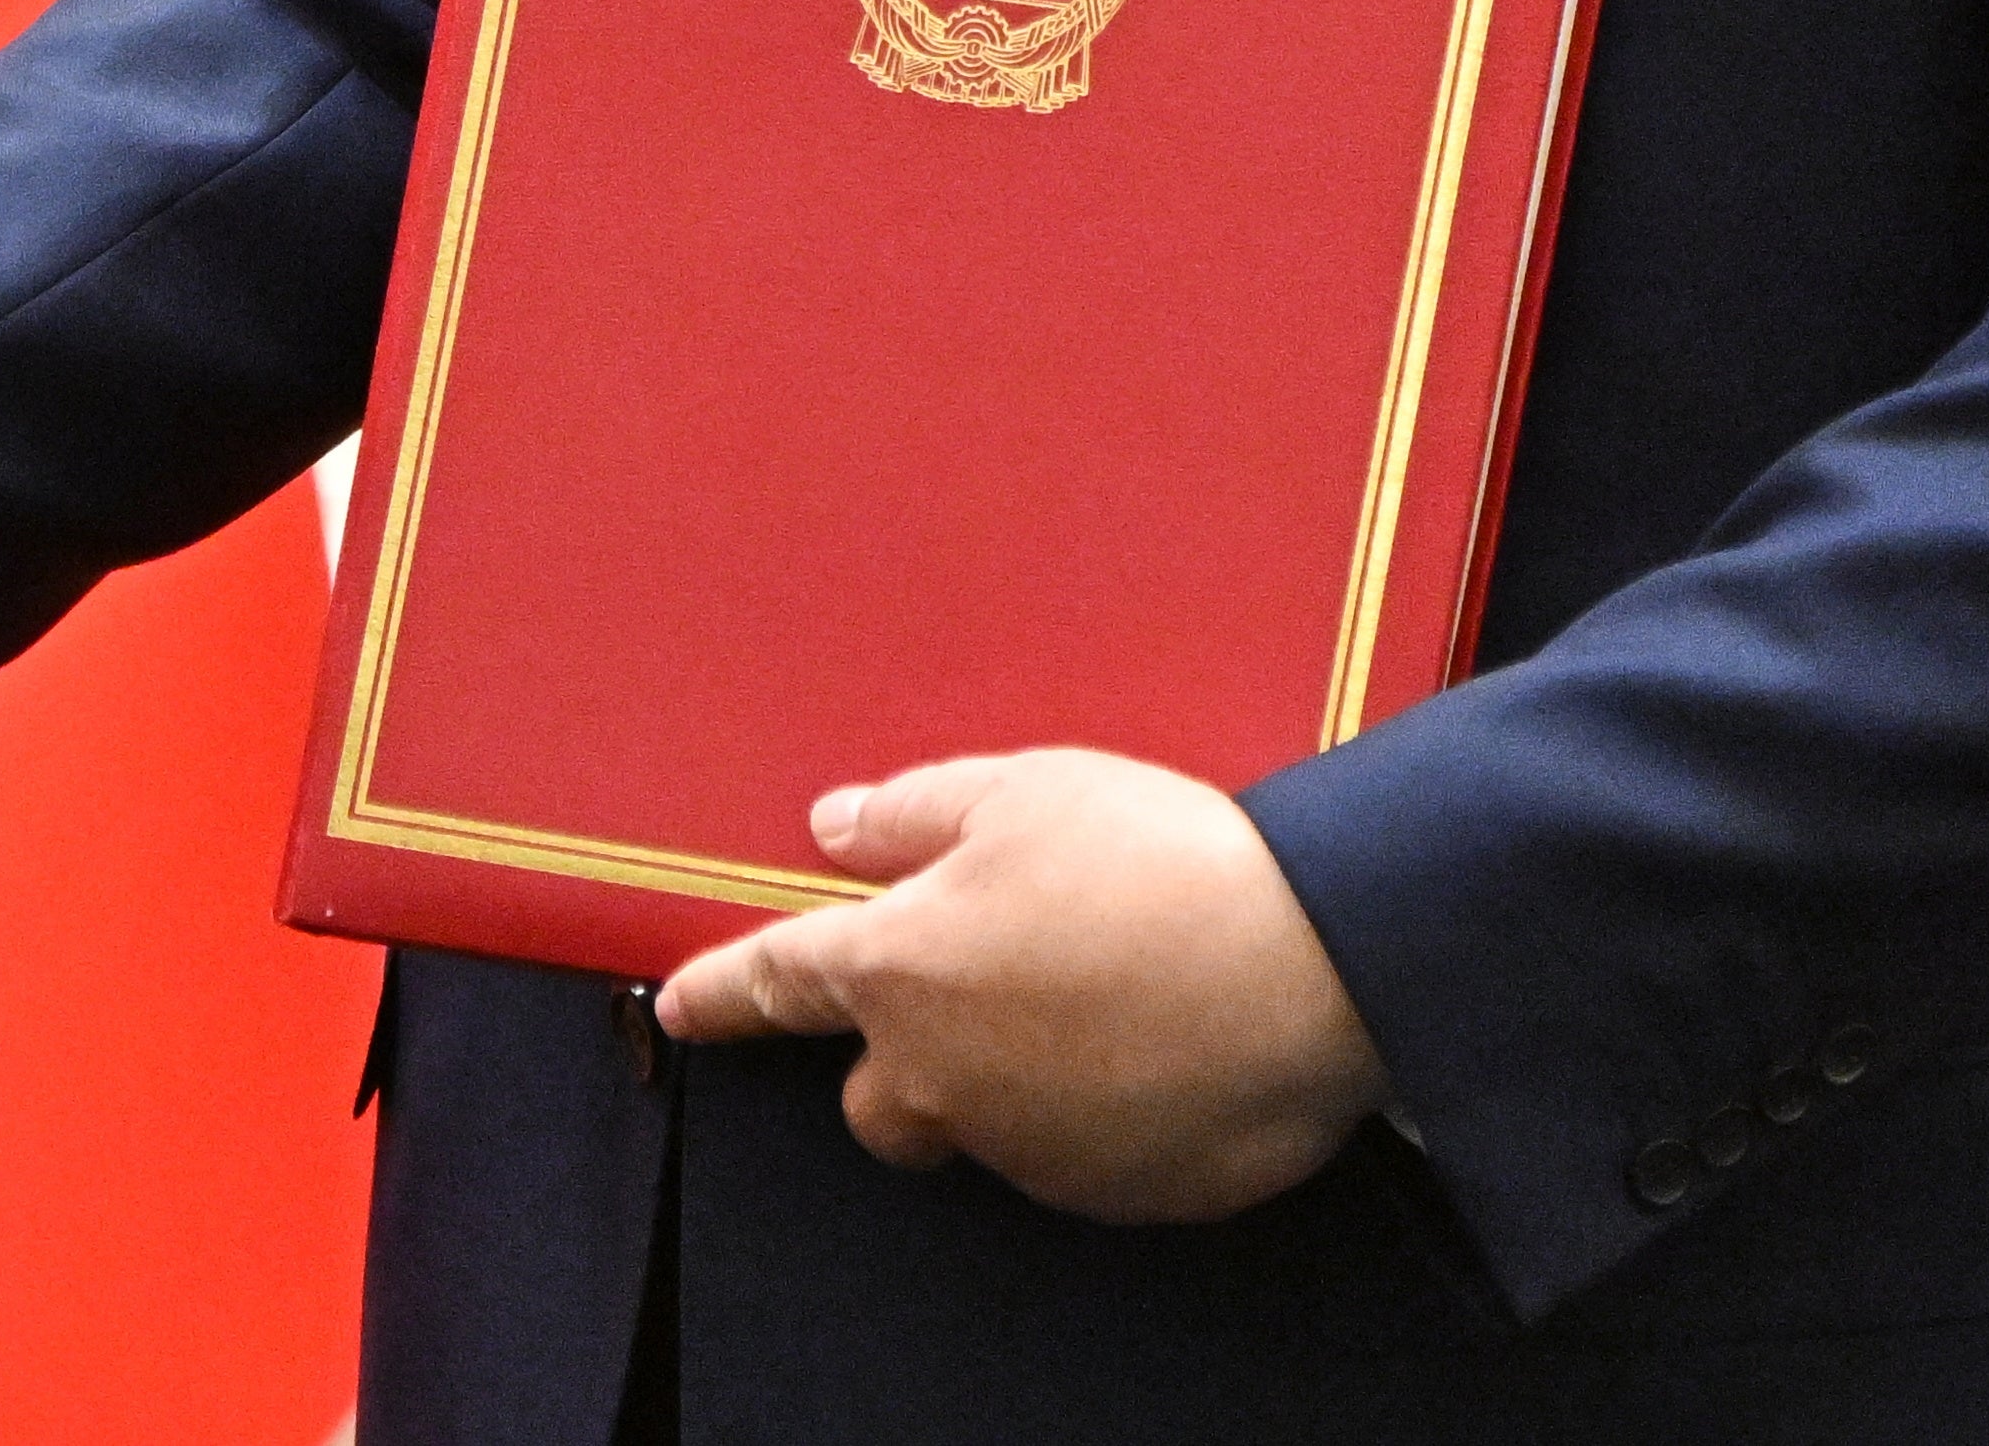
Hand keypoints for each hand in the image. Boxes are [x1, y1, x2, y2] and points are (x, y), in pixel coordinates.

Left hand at [651, 750, 1389, 1222]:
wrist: (1310, 967)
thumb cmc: (1156, 861)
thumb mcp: (1023, 794)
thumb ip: (912, 816)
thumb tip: (834, 828)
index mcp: (901, 970)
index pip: (778, 983)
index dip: (721, 993)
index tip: (678, 1006)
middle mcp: (942, 1077)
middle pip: (875, 1095)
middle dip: (901, 1056)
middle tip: (984, 988)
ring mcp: (1025, 1149)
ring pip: (981, 1127)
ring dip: (1010, 1081)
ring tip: (1106, 998)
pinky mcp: (1107, 1195)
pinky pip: (1074, 1160)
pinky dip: (1095, 1116)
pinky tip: (1160, 1050)